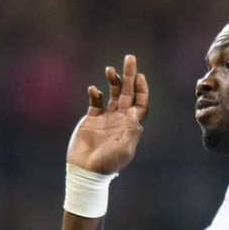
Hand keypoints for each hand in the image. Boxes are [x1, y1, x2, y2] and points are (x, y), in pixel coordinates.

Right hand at [66, 54, 148, 174]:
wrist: (86, 171)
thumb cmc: (108, 164)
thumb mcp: (124, 149)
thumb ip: (132, 129)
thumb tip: (135, 108)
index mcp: (130, 126)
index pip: (140, 103)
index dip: (141, 89)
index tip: (140, 75)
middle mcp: (120, 119)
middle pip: (127, 93)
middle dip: (129, 76)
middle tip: (129, 58)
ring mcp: (106, 119)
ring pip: (112, 94)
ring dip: (112, 81)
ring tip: (110, 69)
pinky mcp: (91, 120)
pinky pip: (95, 102)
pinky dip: (94, 94)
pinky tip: (93, 89)